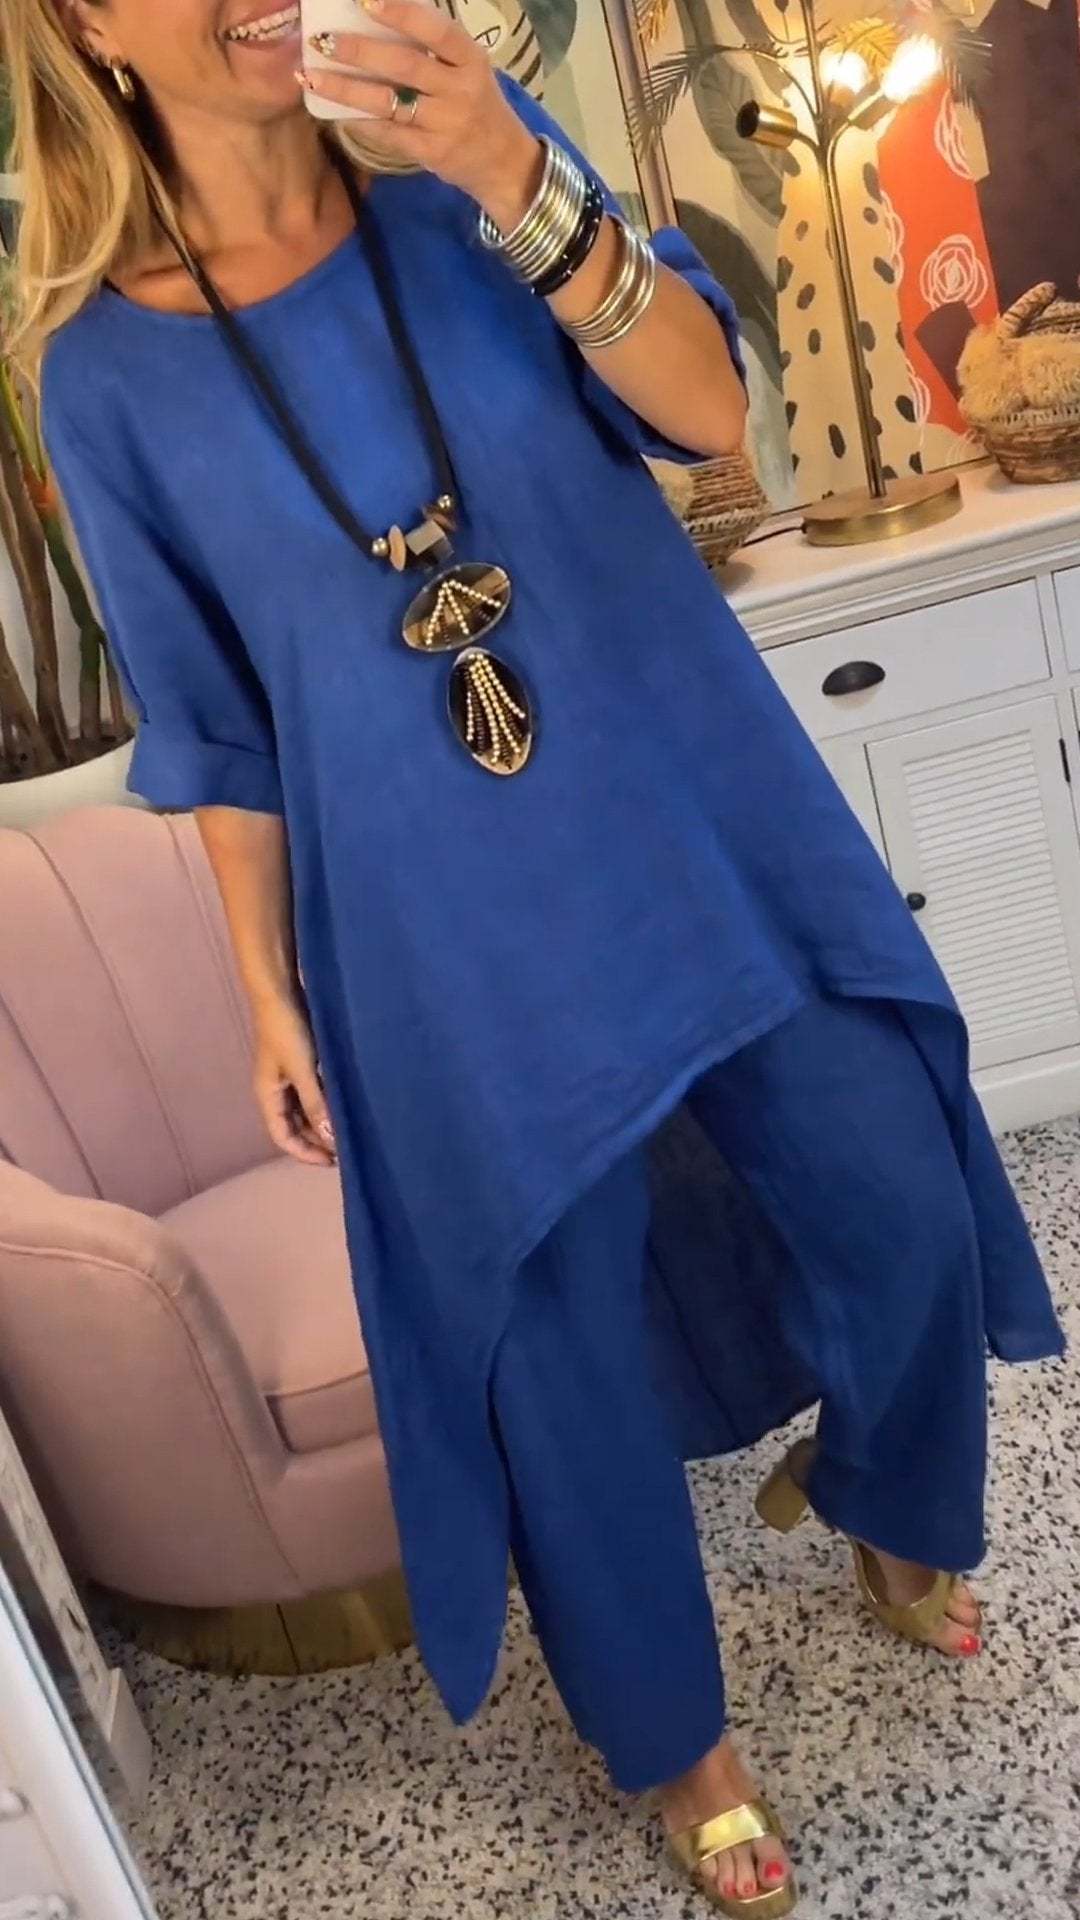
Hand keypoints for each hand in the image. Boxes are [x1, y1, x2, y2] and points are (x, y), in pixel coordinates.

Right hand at [252, 993, 336, 1167]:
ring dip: (323, 1122)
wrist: (281, 991)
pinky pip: (313, 1092)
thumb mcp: (303, 1070)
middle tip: (347, 1149)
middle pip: (295, 1126)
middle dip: (317, 1140)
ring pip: (305, 1110)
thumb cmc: (287, 1031)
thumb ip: (316, 1104)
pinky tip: (345, 1104)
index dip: (305, 1153)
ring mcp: (288, 1076)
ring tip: (349, 1130)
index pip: (283, 1137)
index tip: (333, 1162)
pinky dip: (326, 1103)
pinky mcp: (301, 1062)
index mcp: (268, 1095)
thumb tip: (330, 1138)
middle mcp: (276, 1090)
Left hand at [300, 0, 542, 226]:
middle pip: (405, 65)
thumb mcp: (467, 68)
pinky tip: (334, 110)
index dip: (402, 14)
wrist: (503, 162)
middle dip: (360, 50)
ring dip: (346, 88)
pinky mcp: (430, 153)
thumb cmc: (476, 104)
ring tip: (312, 76)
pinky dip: (358, 120)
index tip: (365, 1)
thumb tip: (377, 14)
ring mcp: (444, 124)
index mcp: (471, 59)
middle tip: (323, 40)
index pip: (437, 30)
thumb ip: (434, 46)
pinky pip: (387, 133)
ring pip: (388, 102)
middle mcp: (459, 90)